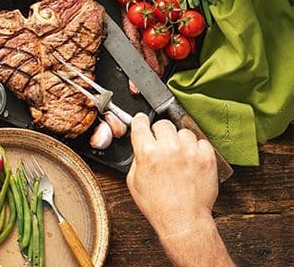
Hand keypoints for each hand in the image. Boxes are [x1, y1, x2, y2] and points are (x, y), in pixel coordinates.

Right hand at [127, 113, 217, 235]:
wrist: (183, 220)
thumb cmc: (158, 205)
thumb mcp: (134, 181)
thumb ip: (137, 159)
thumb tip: (141, 146)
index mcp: (147, 152)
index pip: (141, 124)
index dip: (140, 121)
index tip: (142, 120)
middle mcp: (168, 148)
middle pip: (163, 124)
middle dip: (160, 132)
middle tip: (162, 144)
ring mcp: (190, 152)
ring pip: (184, 131)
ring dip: (180, 140)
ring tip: (179, 155)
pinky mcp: (207, 158)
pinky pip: (202, 142)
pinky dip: (197, 149)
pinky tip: (192, 160)